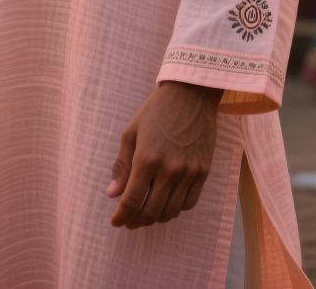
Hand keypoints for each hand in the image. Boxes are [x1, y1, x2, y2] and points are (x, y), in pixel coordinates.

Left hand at [107, 82, 219, 228]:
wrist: (191, 95)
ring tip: (146, 212)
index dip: (121, 215)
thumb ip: (122, 165)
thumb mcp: (132, 132)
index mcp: (147, 157)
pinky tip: (167, 201)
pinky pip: (189, 203)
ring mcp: (189, 172)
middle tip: (129, 221)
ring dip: (156, 217)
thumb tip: (113, 194)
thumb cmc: (156, 110)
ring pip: (171, 211)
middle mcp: (169, 169)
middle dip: (136, 221)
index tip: (115, 221)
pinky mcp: (203, 171)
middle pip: (151, 212)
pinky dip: (176, 208)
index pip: (132, 200)